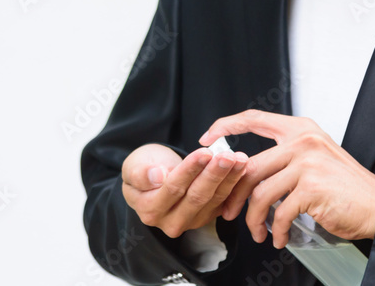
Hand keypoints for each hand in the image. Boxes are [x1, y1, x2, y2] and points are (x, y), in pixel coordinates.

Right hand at [121, 143, 248, 237]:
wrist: (152, 177)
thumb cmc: (143, 168)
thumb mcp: (133, 166)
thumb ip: (141, 174)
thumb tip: (158, 176)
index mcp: (150, 210)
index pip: (173, 188)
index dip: (190, 170)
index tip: (205, 152)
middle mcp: (171, 222)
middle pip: (196, 197)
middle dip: (214, 175)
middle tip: (229, 156)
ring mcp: (191, 222)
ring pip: (213, 200)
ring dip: (229, 179)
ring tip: (240, 159)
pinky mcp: (206, 217)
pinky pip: (223, 201)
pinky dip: (234, 184)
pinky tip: (242, 168)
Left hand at [199, 110, 374, 247]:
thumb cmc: (346, 188)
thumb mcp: (315, 158)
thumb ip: (285, 157)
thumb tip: (247, 172)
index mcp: (300, 129)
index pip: (254, 118)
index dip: (226, 126)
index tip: (208, 139)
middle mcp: (302, 140)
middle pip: (250, 166)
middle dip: (233, 194)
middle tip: (229, 211)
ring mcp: (307, 162)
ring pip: (260, 192)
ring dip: (254, 219)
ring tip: (259, 232)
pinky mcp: (311, 187)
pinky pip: (280, 213)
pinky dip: (276, 230)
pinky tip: (279, 237)